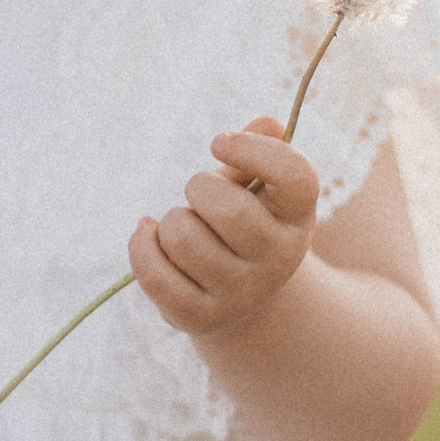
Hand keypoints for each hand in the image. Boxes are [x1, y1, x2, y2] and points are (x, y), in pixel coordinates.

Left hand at [129, 116, 316, 335]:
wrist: (242, 296)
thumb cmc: (245, 223)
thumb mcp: (260, 188)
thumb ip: (259, 150)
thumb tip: (267, 123)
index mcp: (298, 216)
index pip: (295, 176)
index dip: (253, 149)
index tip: (218, 143)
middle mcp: (278, 259)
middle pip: (229, 209)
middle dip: (199, 188)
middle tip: (199, 194)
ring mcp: (240, 293)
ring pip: (182, 236)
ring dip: (172, 220)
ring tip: (186, 226)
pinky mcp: (199, 316)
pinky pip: (153, 273)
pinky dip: (141, 244)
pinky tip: (150, 236)